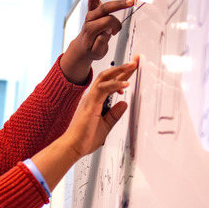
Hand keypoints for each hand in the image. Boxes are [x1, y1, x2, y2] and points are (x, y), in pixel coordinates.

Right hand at [30, 56, 138, 190]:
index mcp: (94, 102)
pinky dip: (115, 85)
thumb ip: (114, 114)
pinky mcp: (90, 104)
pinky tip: (126, 84)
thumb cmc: (84, 139)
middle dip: (123, 67)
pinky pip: (103, 89)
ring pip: (105, 78)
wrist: (73, 146)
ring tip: (132, 65)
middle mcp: (91, 97)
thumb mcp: (106, 125)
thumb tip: (124, 104)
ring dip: (120, 70)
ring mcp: (90, 99)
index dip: (122, 75)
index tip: (132, 69)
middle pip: (108, 76)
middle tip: (135, 61)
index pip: (110, 84)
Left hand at [60, 0, 134, 83]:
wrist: (83, 46)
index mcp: (91, 30)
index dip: (115, 25)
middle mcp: (89, 19)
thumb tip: (106, 31)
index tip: (115, 32)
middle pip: (104, 8)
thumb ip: (101, 43)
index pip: (106, 22)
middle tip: (131, 1)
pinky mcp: (92, 7)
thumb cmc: (91, 49)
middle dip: (118, 4)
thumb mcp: (97, 52)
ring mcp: (90, 12)